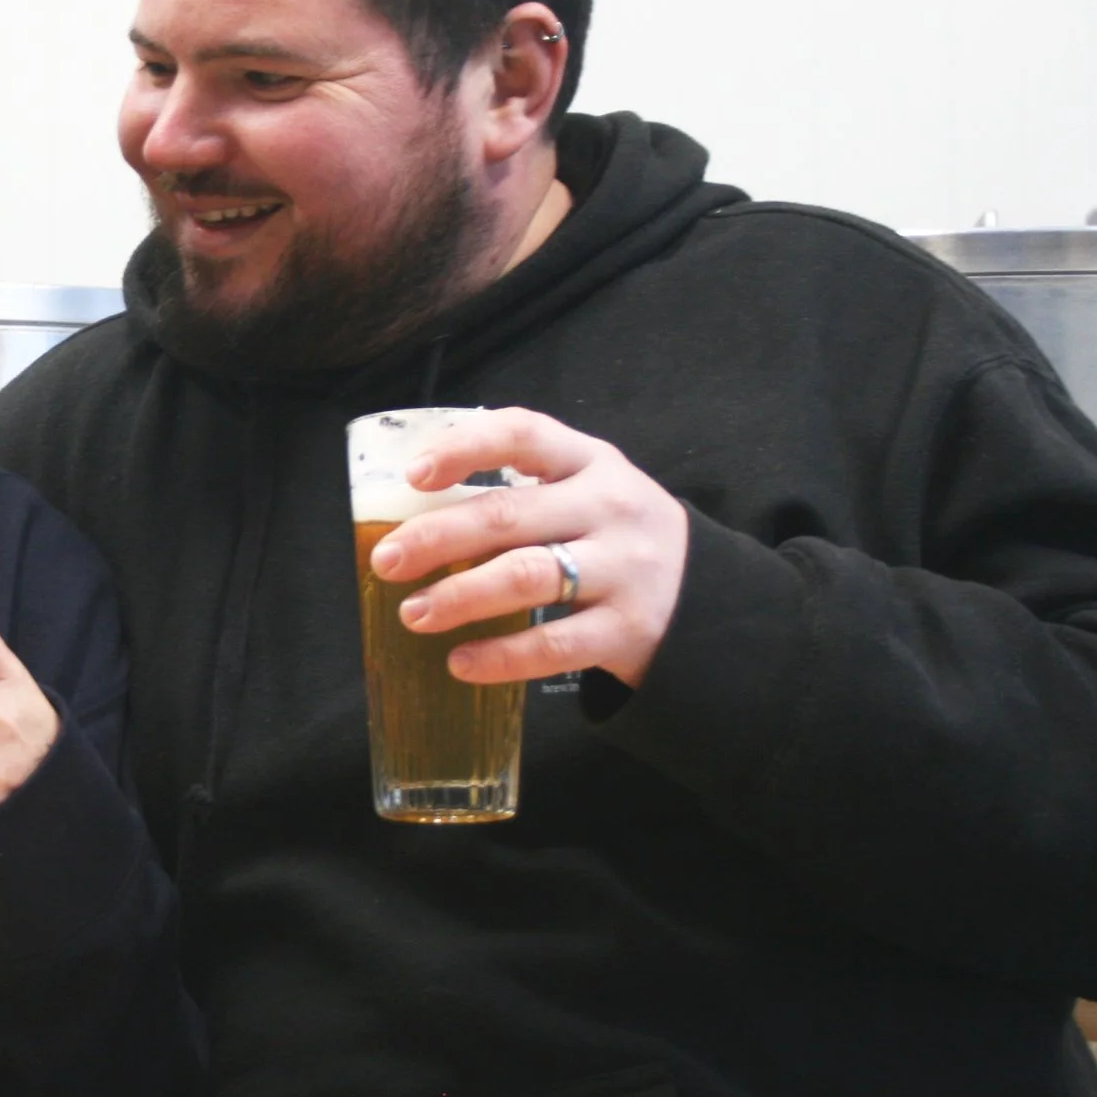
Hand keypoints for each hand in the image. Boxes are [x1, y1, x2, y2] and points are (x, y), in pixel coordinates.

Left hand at [368, 407, 688, 687]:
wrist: (710, 599)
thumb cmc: (616, 538)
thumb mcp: (588, 492)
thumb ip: (524, 493)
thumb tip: (414, 519)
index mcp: (590, 461)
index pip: (523, 434)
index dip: (464, 448)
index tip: (415, 474)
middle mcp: (610, 506)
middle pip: (510, 515)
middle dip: (437, 538)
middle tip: (387, 562)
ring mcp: (624, 568)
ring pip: (527, 578)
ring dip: (459, 597)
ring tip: (414, 614)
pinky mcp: (628, 629)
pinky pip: (553, 645)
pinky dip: (500, 656)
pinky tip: (460, 663)